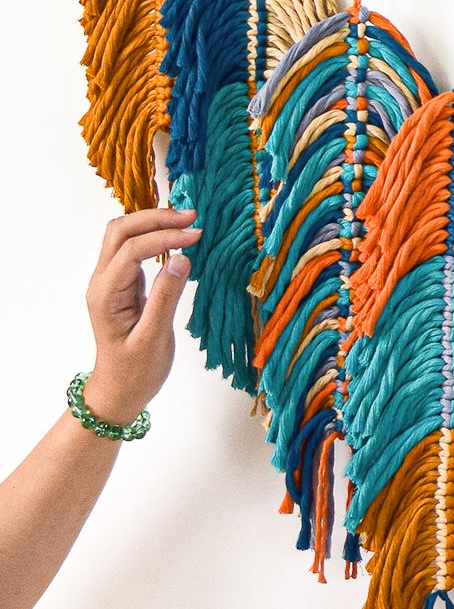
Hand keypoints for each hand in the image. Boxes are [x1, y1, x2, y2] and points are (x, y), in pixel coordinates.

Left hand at [83, 208, 201, 426]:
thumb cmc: (137, 371)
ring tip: (186, 222)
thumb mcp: (155, 337)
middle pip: (119, 231)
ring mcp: (111, 282)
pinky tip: (177, 239)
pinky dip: (154, 238)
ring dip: (152, 224)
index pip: (132, 250)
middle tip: (192, 217)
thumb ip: (167, 296)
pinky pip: (133, 250)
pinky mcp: (124, 285)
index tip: (197, 236)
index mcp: (105, 294)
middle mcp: (102, 282)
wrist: (120, 391)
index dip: (164, 237)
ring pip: (123, 236)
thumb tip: (182, 258)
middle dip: (154, 218)